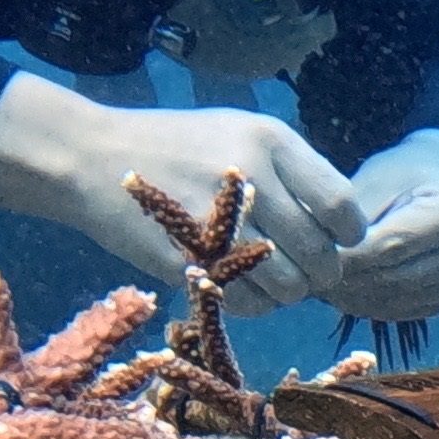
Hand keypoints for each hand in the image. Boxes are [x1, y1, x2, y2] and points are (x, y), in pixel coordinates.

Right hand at [0, 73, 358, 309]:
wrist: (92, 156)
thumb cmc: (177, 147)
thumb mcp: (239, 133)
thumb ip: (292, 173)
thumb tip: (340, 229)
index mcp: (271, 141)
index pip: (341, 207)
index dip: (346, 236)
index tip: (336, 242)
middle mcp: (251, 178)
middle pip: (319, 256)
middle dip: (318, 274)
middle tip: (302, 273)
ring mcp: (218, 222)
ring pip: (289, 288)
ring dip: (285, 293)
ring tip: (266, 277)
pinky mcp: (190, 260)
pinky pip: (249, 303)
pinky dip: (252, 304)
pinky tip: (235, 283)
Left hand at [322, 129, 438, 322]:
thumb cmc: (404, 173)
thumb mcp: (377, 178)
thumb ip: (353, 216)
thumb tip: (318, 251)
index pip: (392, 245)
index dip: (349, 256)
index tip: (311, 256)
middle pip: (394, 277)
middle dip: (346, 279)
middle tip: (306, 275)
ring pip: (393, 300)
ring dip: (351, 297)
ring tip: (319, 283)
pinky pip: (399, 312)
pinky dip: (366, 306)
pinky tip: (342, 292)